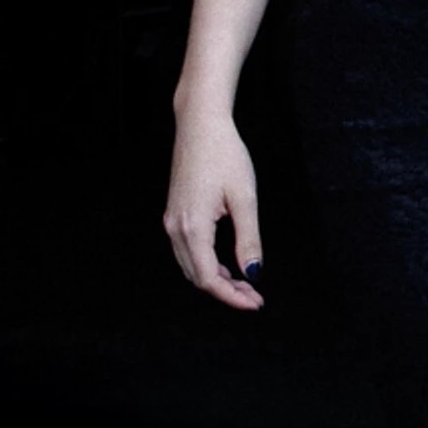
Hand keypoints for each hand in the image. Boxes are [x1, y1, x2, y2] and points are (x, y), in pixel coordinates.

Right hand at [163, 108, 268, 309]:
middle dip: (226, 292)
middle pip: (197, 277)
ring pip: (191, 266)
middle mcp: (175, 227)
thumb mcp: (244, 198)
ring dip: (217, 280)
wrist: (200, 124)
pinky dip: (207, 264)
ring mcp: (172, 221)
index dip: (232, 297)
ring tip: (246, 284)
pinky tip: (228, 264)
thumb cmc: (224, 154)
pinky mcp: (174, 213)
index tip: (256, 303)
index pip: (209, 278)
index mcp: (192, 227)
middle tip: (255, 297)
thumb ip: (249, 239)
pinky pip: (187, 251)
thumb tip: (254, 273)